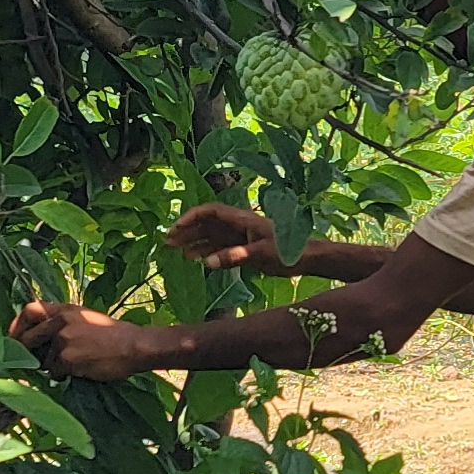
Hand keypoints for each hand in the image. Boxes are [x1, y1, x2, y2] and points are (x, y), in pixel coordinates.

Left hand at [11, 300, 166, 379]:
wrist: (135, 345)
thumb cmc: (116, 334)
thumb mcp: (87, 318)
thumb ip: (64, 322)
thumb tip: (42, 337)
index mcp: (65, 309)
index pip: (30, 310)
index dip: (17, 325)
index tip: (15, 337)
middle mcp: (60, 321)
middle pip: (27, 338)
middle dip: (25, 352)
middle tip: (27, 361)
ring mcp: (62, 340)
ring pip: (42, 359)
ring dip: (51, 366)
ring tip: (69, 365)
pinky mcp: (67, 358)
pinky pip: (55, 371)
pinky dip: (62, 375)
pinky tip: (76, 372)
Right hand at [165, 201, 282, 270]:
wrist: (306, 258)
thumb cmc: (288, 252)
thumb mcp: (261, 255)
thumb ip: (235, 257)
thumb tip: (209, 262)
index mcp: (242, 219)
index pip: (211, 212)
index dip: (192, 217)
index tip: (176, 227)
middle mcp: (238, 225)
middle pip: (207, 224)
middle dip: (187, 230)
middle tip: (167, 242)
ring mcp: (240, 236)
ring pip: (211, 236)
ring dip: (193, 241)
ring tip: (174, 250)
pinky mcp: (243, 248)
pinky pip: (220, 247)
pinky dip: (206, 251)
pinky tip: (194, 259)